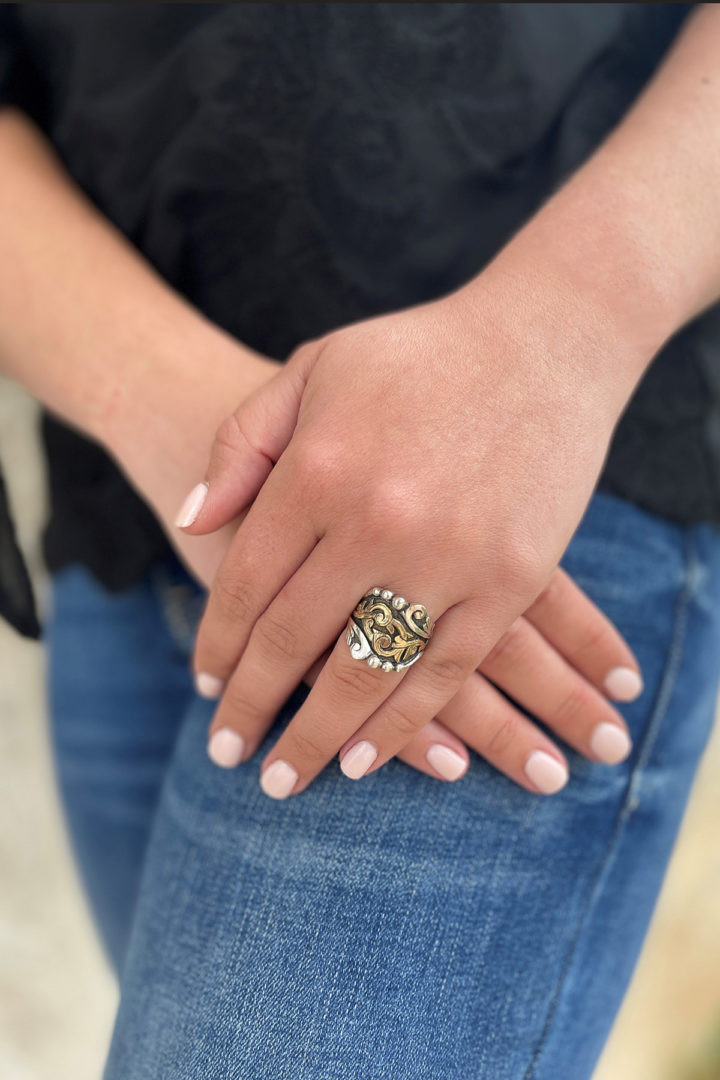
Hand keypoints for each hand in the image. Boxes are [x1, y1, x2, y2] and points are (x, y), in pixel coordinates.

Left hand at [180, 275, 645, 798]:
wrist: (544, 341)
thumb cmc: (417, 355)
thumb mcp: (310, 369)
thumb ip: (241, 446)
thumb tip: (192, 525)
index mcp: (319, 468)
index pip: (245, 583)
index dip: (219, 643)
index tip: (206, 684)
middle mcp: (377, 520)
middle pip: (292, 641)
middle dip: (251, 706)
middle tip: (228, 752)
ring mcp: (450, 555)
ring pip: (366, 675)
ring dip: (318, 738)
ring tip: (285, 781)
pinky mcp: (511, 579)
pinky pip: (444, 672)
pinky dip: (403, 725)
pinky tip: (366, 758)